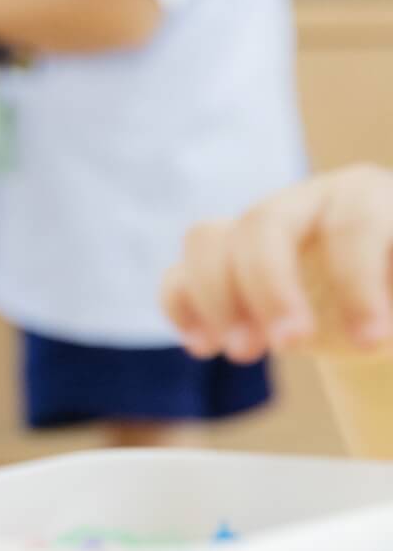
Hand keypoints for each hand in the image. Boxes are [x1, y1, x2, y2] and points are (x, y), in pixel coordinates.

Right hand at [163, 166, 392, 361]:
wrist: (381, 314)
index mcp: (367, 198)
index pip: (352, 225)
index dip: (357, 282)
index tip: (371, 342)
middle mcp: (302, 203)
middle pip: (263, 223)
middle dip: (271, 288)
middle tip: (291, 345)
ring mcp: (252, 230)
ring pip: (207, 239)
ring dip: (217, 299)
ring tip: (244, 352)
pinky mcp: (220, 264)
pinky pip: (178, 273)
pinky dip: (182, 308)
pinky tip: (204, 346)